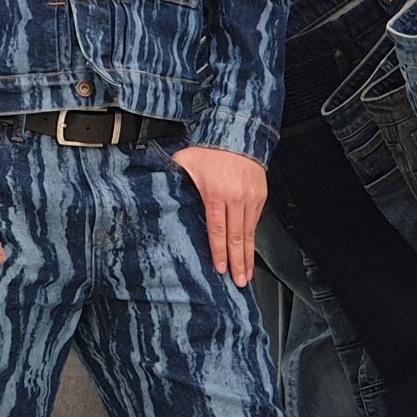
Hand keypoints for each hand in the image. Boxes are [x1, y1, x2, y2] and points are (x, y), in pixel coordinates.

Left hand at [171, 146, 264, 287]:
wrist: (238, 134)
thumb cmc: (211, 149)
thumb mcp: (185, 162)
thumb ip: (172, 178)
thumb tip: (155, 189)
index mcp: (215, 193)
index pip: (217, 230)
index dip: (219, 252)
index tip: (221, 269)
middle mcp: (236, 197)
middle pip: (237, 237)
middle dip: (238, 262)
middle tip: (238, 282)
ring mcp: (251, 198)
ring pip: (249, 233)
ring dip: (248, 256)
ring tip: (247, 274)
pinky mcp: (261, 196)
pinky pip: (256, 222)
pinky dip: (253, 239)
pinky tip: (250, 252)